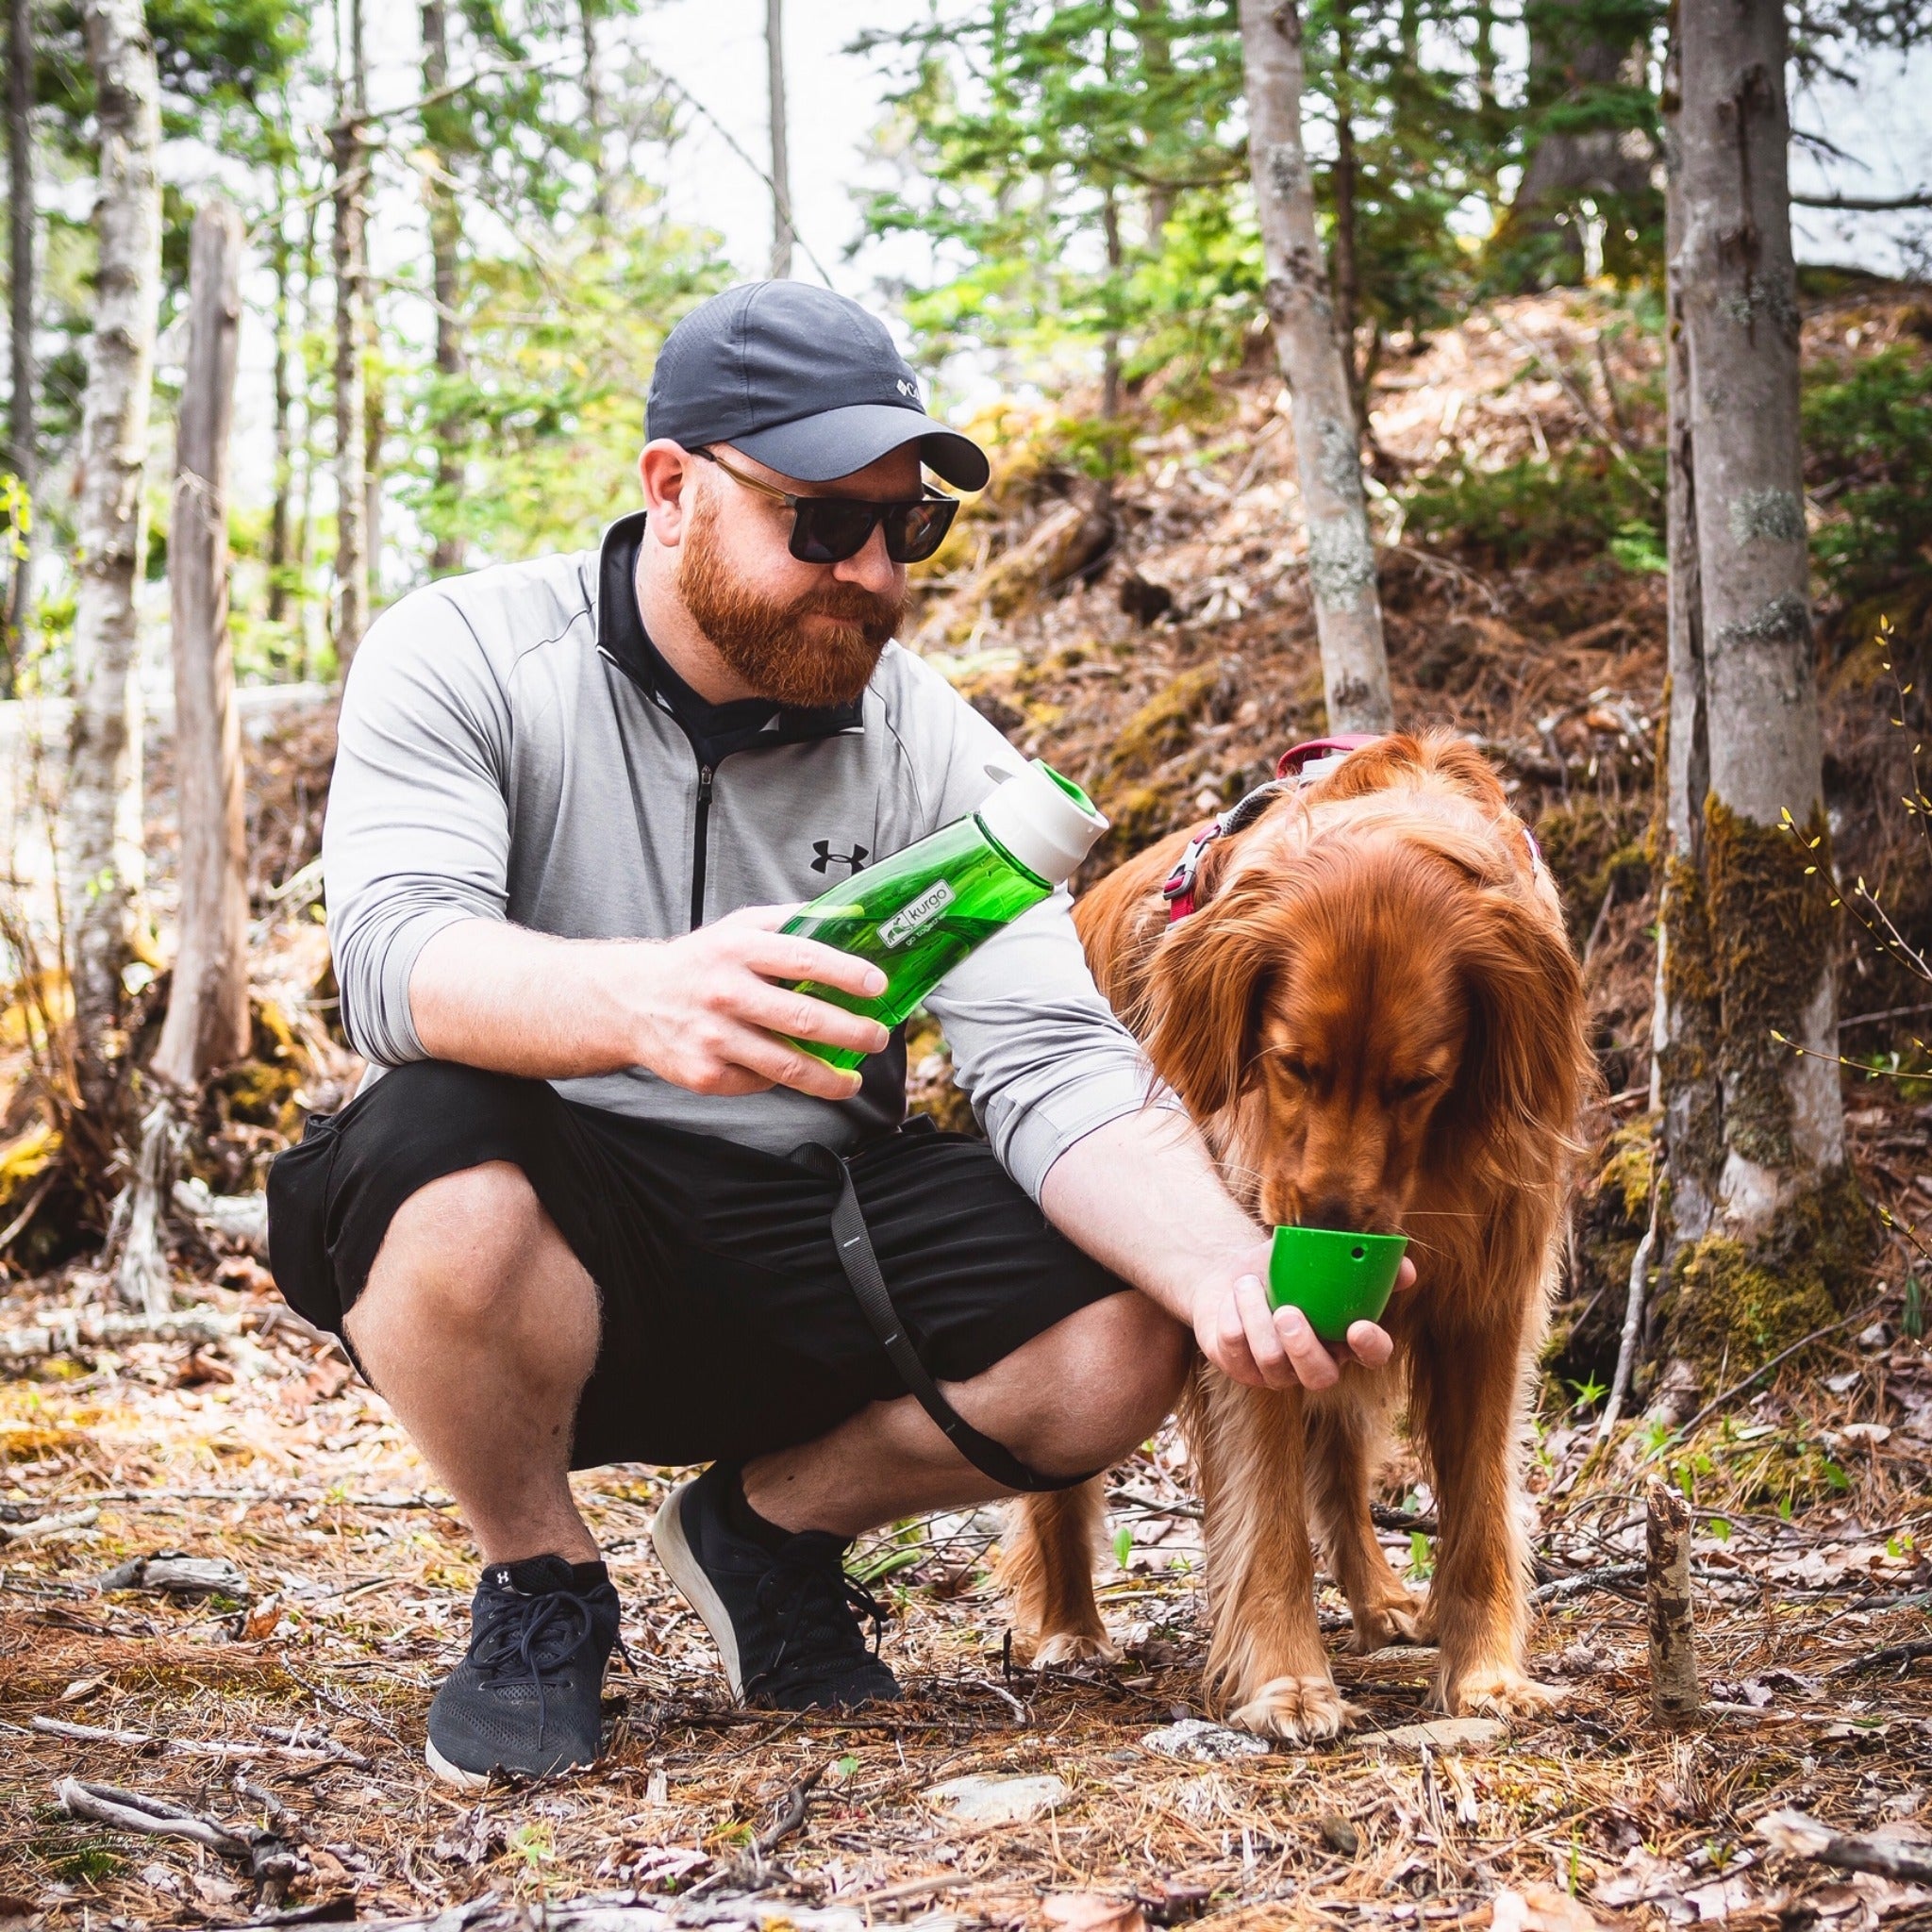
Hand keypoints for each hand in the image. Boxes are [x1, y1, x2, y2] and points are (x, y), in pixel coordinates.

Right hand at [623, 904, 889, 1100]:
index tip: (878, 986)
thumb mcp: (738, 928)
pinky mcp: (706, 1074)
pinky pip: (760, 1081)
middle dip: (852, 1032)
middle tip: (877, 1037)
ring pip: (788, 1066)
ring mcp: (714, 1037)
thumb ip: (791, 922)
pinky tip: (793, 1073)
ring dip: (831, 1078)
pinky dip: (782, 1080)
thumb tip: (850, 918)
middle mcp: (725, 992)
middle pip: (803, 1018)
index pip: (803, 959)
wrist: (632, 1001)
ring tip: (853, 1078)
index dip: (846, 974)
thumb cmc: (699, 963)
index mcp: (737, 949)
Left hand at [1192, 1245, 1418, 1390]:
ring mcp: (1276, 1373)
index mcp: (1344, 1338)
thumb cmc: (1283, 1268)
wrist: (1232, 1276)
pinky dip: (1232, 1314)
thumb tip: (1407, 1266)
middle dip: (1303, 1347)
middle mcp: (1314, 1363)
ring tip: (1248, 1283)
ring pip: (1272, 1361)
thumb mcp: (1318, 1256)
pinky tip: (1233, 1294)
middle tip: (1287, 1312)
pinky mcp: (1242, 1370)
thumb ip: (1357, 1259)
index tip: (1359, 1326)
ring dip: (1256, 1315)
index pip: (1373, 1356)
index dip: (1371, 1347)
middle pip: (1320, 1377)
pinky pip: (1236, 1350)